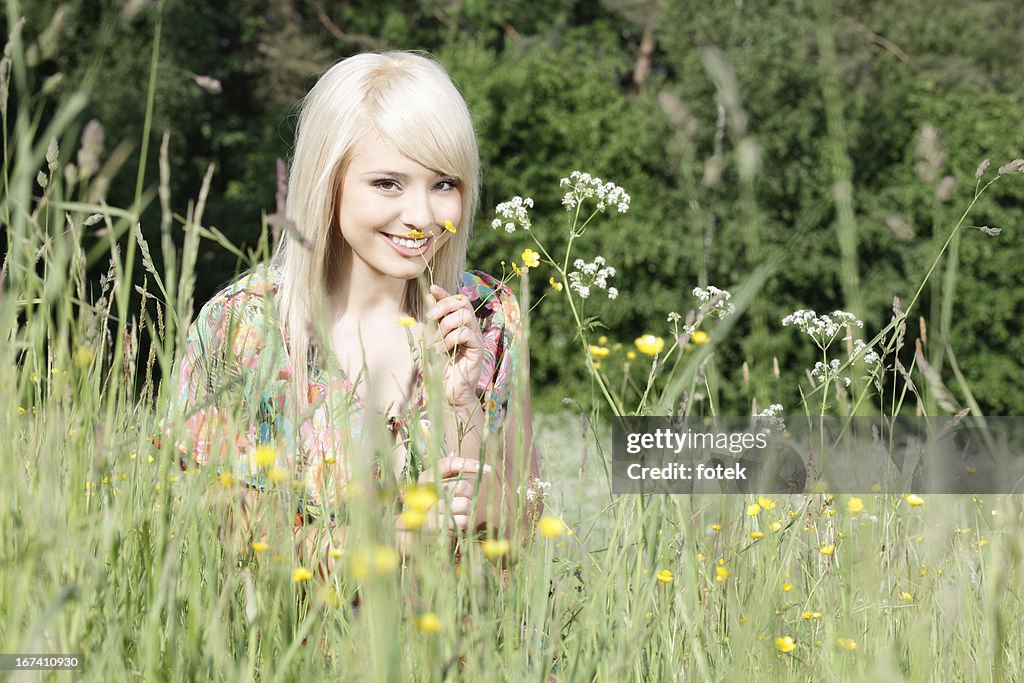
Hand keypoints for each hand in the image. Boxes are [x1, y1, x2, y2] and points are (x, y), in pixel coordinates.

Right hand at [409, 456, 490, 532]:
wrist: (417, 533)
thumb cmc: (432, 504)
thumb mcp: (436, 486)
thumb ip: (446, 471)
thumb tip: (453, 450)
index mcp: (426, 477)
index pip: (449, 463)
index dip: (469, 463)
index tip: (488, 468)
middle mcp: (425, 491)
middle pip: (461, 485)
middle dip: (469, 492)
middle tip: (465, 498)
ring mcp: (429, 509)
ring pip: (464, 504)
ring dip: (468, 509)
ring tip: (460, 512)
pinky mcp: (435, 527)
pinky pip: (462, 520)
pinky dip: (465, 522)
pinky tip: (458, 522)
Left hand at [426, 285, 483, 410]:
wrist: (448, 391)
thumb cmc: (440, 366)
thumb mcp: (432, 338)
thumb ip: (434, 318)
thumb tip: (430, 294)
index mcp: (459, 323)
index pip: (456, 299)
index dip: (445, 293)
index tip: (432, 289)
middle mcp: (470, 327)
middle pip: (463, 302)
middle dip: (444, 306)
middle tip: (430, 318)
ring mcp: (476, 338)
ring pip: (464, 316)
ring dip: (445, 327)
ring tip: (437, 343)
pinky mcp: (478, 350)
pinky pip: (465, 334)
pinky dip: (450, 340)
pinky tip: (444, 351)